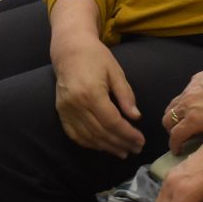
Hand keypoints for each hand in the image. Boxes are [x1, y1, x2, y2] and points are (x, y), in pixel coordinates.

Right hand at [51, 37, 144, 156]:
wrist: (69, 49)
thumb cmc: (96, 56)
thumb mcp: (116, 72)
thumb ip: (126, 95)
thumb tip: (136, 117)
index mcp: (92, 93)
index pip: (112, 122)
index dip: (128, 134)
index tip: (141, 140)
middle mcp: (77, 104)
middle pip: (101, 132)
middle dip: (121, 143)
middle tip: (136, 149)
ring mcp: (66, 110)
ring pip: (89, 137)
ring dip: (107, 147)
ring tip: (123, 151)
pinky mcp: (61, 112)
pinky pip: (75, 134)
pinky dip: (90, 143)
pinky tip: (103, 147)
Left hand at [163, 63, 202, 150]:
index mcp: (200, 80)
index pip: (185, 95)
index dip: (184, 108)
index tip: (188, 117)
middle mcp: (190, 91)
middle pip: (172, 107)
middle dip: (174, 119)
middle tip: (180, 130)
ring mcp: (189, 106)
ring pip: (170, 121)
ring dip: (173, 130)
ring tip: (179, 140)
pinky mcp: (192, 121)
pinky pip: (176, 135)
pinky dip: (175, 143)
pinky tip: (177, 150)